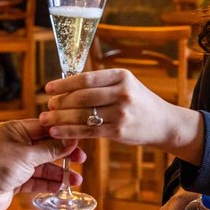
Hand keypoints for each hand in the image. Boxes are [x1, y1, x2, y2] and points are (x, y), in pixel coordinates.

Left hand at [0, 119, 84, 209]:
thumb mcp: (27, 155)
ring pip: (43, 165)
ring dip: (59, 172)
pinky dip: (49, 183)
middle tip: (80, 159)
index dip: (62, 134)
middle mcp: (16, 145)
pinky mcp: (16, 180)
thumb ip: (50, 149)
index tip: (79, 140)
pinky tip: (62, 186)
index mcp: (15, 131)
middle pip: (46, 147)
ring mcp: (16, 163)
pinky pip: (37, 179)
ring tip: (76, 180)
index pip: (44, 128)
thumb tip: (70, 141)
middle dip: (63, 154)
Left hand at [39, 69, 203, 161]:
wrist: (162, 123)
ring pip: (82, 115)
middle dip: (60, 102)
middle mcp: (122, 93)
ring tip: (46, 120)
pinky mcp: (118, 132)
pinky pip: (88, 131)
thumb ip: (100, 84)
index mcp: (122, 76)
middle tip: (48, 106)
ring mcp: (121, 113)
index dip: (64, 84)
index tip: (49, 88)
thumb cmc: (138, 101)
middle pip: (82, 97)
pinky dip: (69, 132)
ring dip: (60, 118)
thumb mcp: (125, 84)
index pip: (87, 78)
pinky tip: (57, 132)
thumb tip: (65, 86)